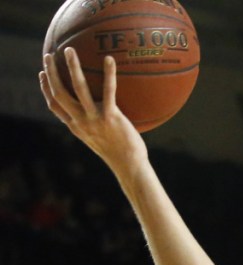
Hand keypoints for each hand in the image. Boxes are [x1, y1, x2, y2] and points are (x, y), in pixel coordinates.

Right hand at [39, 48, 147, 168]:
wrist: (129, 165)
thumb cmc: (118, 152)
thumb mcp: (98, 139)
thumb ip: (91, 124)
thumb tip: (96, 111)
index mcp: (75, 126)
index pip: (54, 105)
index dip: (45, 89)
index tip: (42, 74)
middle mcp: (80, 121)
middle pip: (59, 93)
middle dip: (51, 73)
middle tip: (49, 55)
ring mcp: (94, 118)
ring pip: (77, 88)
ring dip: (71, 67)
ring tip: (69, 50)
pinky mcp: (110, 117)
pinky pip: (108, 90)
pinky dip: (108, 74)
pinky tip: (110, 60)